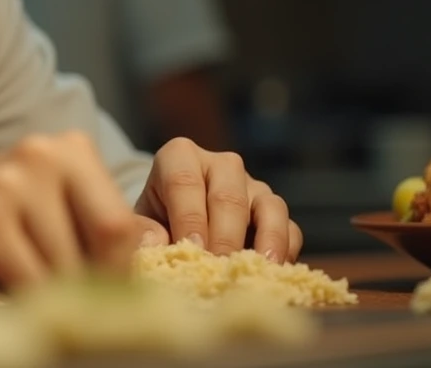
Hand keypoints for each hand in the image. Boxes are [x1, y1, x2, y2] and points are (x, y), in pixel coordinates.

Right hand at [0, 132, 156, 294]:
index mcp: (71, 149)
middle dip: (89, 282)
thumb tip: (144, 285)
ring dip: (50, 294)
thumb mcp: (50, 213)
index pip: (122, 223)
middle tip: (62, 299)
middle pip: (106, 240)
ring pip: (68, 267)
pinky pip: (30, 282)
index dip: (118, 270)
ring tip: (18, 282)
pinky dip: (21, 300)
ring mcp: (10, 183)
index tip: (97, 294)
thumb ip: (92, 232)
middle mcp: (43, 154)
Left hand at [133, 137, 301, 261]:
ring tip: (258, 269)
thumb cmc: (156, 220)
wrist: (176, 221)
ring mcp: (253, 185)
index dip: (189, 218)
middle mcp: (221, 164)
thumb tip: (154, 245)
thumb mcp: (141, 221)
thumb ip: (142, 231)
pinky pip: (290, 227)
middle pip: (228, 196)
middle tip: (219, 270)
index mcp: (180, 156)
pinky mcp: (274, 210)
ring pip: (269, 206)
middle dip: (224, 237)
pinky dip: (284, 251)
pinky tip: (272, 274)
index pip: (185, 182)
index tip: (191, 249)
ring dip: (265, 241)